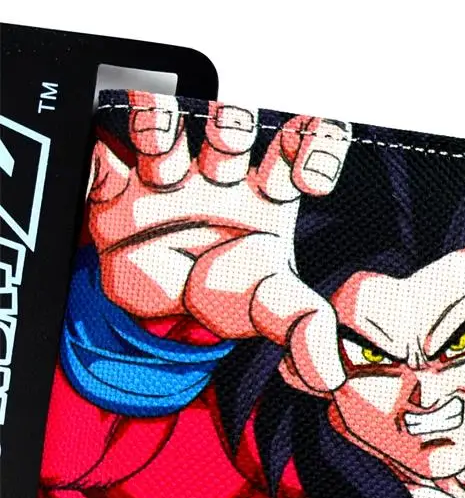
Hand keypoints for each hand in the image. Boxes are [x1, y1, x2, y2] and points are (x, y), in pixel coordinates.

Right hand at [87, 91, 351, 391]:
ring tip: (160, 162)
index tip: (312, 180)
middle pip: (230, 124)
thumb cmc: (228, 293)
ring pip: (165, 124)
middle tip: (228, 151)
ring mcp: (169, 177)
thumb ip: (305, 331)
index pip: (298, 144)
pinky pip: (103, 161)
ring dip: (161, 128)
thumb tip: (331, 373)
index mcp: (266, 192)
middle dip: (230, 127)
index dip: (313, 145)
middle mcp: (220, 175)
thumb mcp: (271, 312)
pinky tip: (108, 174)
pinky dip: (100, 164)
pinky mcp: (118, 191)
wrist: (168, 314)